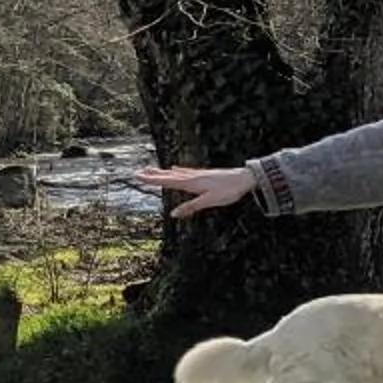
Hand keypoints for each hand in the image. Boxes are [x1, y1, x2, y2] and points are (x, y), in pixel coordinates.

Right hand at [137, 163, 259, 214]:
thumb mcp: (209, 201)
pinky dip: (178, 171)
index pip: (167, 182)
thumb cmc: (228, 190)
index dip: (153, 180)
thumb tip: (173, 214)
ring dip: (163, 172)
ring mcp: (198, 174)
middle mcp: (192, 177)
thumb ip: (191, 207)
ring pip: (176, 173)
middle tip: (138, 172)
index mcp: (191, 183)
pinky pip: (186, 172)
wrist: (245, 178)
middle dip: (154, 175)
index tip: (138, 176)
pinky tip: (175, 169)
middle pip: (169, 176)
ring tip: (151, 170)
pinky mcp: (204, 174)